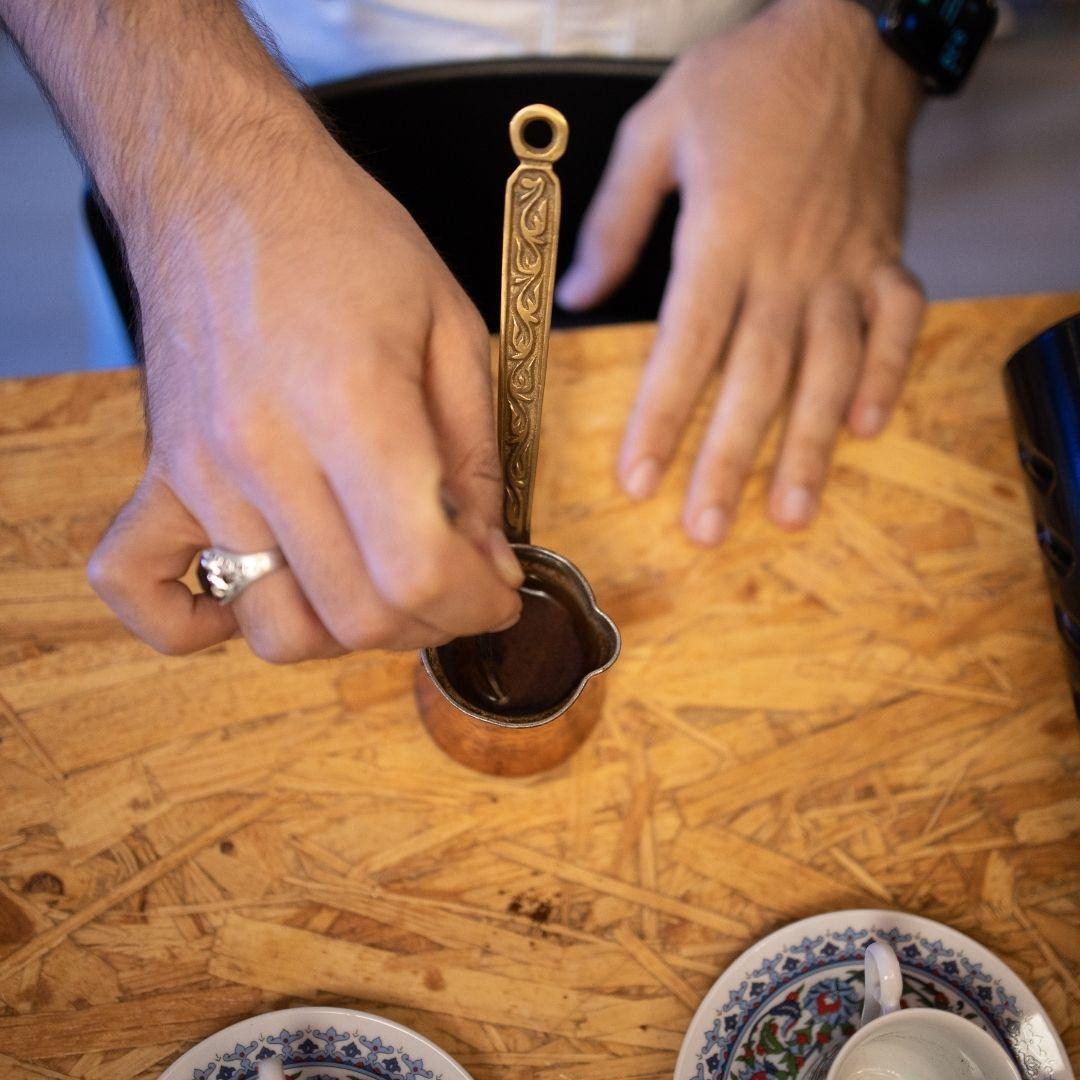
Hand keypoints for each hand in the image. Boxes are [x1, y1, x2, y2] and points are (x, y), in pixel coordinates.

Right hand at [89, 133, 522, 659]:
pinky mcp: (160, 475)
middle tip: (460, 586)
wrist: (224, 184)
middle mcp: (264, 450)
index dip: (478, 603)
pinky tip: (260, 588)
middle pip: (356, 615)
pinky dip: (200, 623)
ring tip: (379, 583)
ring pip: (275, 627)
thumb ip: (478, 460)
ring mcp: (200, 472)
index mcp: (353, 404)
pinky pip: (144, 591)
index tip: (500, 591)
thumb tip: (488, 558)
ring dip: (346, 632)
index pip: (417, 570)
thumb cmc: (345, 241)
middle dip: (433, 623)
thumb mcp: (453, 331)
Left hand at [557, 0, 925, 543]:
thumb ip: (616, 221)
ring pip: (828, 368)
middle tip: (705, 529)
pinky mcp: (887, 258)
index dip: (661, 416)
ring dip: (809, 445)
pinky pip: (896, 326)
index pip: (686, 344)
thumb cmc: (747, 81)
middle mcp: (787, 263)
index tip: (638, 479)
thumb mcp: (658, 131)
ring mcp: (846, 265)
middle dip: (728, 459)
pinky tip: (867, 430)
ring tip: (788, 512)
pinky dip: (887, 376)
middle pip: (756, 376)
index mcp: (724, 234)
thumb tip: (578, 295)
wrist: (847, 38)